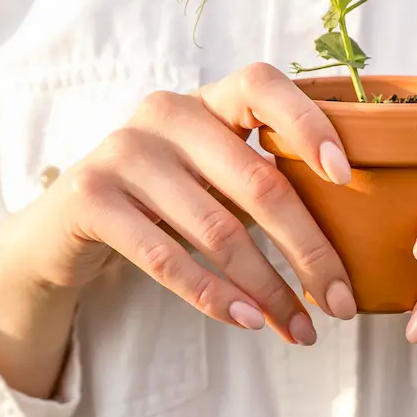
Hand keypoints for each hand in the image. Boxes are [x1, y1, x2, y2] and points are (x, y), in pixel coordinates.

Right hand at [0, 64, 357, 347]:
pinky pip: (166, 257)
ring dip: (269, 289)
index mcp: (209, 100)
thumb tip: (345, 250)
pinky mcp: (92, 198)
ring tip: (302, 329)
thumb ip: (269, 185)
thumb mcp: (218, 174)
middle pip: (258, 183)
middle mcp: (167, 114)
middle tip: (341, 302)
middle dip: (309, 251)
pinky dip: (214, 295)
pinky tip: (249, 320)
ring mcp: (124, 152)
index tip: (347, 178)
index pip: (264, 87)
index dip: (309, 125)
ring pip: (218, 230)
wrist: (70, 220)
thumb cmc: (170, 196)